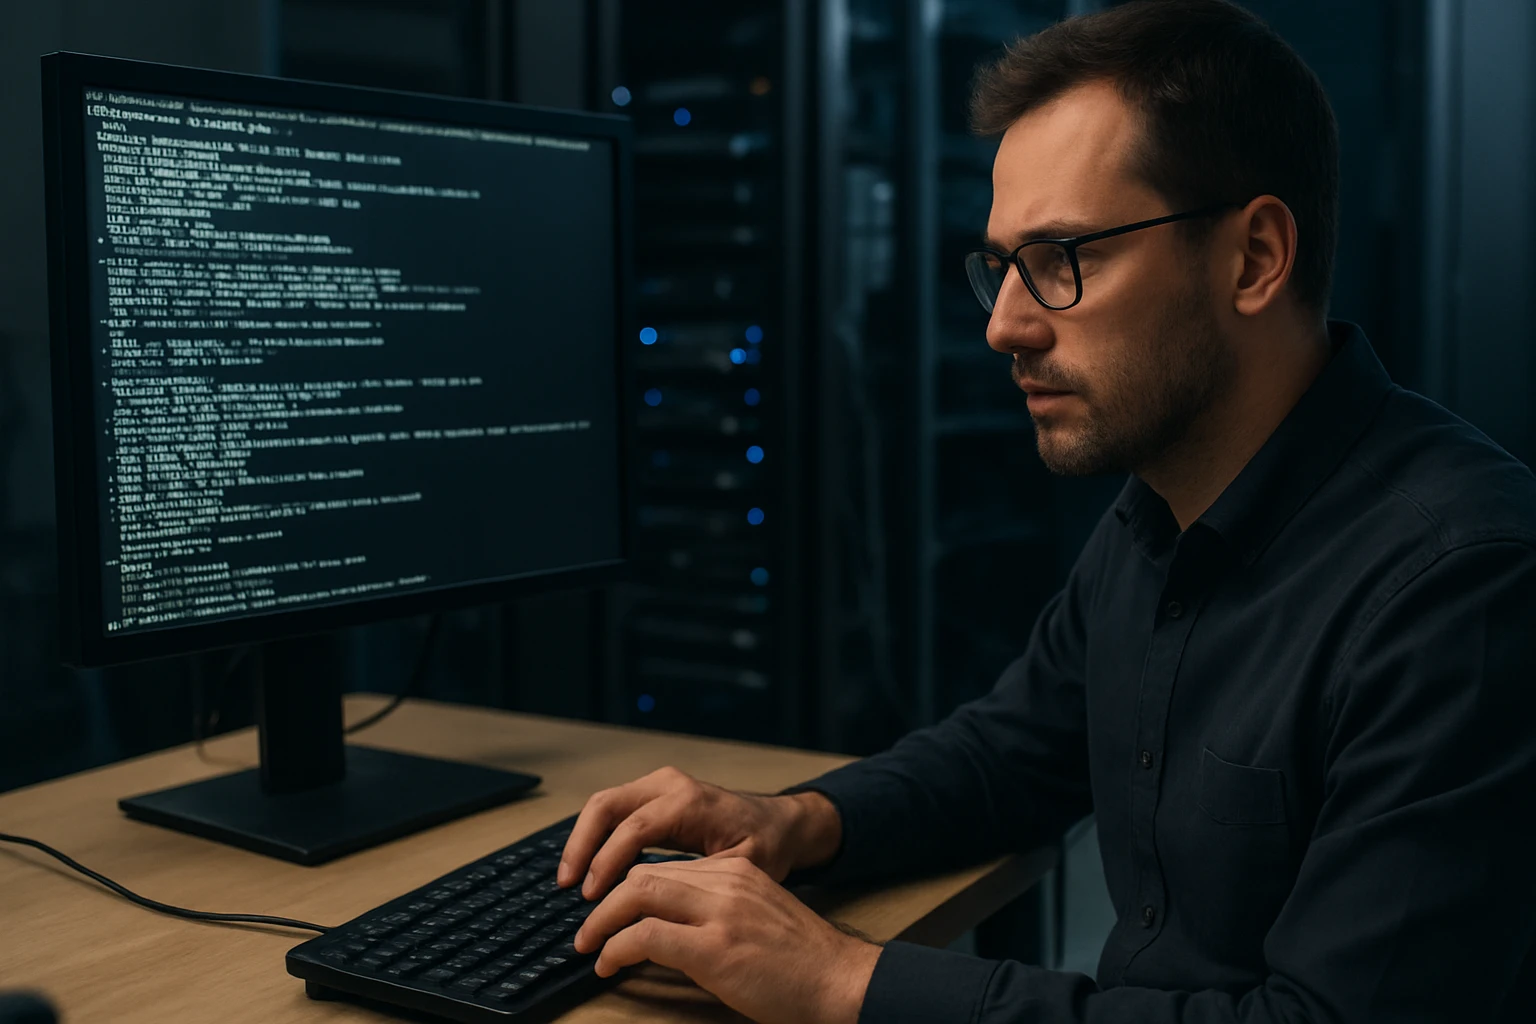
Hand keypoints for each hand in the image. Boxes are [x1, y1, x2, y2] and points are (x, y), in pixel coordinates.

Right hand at [558, 766, 841, 898]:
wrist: (780, 824)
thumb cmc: (765, 846)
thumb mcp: (742, 868)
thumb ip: (699, 882)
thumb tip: (657, 905)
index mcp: (690, 801)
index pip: (634, 827)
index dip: (607, 861)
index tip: (591, 896)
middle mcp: (669, 786)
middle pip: (607, 805)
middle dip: (581, 844)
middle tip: (566, 885)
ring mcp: (658, 786)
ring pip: (603, 805)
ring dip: (582, 840)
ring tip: (570, 880)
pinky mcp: (653, 796)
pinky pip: (613, 811)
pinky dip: (595, 837)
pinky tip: (588, 869)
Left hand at [573, 856, 880, 1023]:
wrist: (842, 982)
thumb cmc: (802, 964)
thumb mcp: (757, 919)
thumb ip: (717, 911)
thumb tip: (665, 929)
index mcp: (737, 870)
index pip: (666, 867)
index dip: (629, 891)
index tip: (612, 914)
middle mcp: (726, 881)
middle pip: (644, 874)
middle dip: (605, 900)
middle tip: (588, 929)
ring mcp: (720, 912)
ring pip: (637, 895)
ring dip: (602, 922)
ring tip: (590, 946)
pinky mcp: (714, 948)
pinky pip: (645, 936)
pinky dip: (616, 949)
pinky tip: (610, 965)